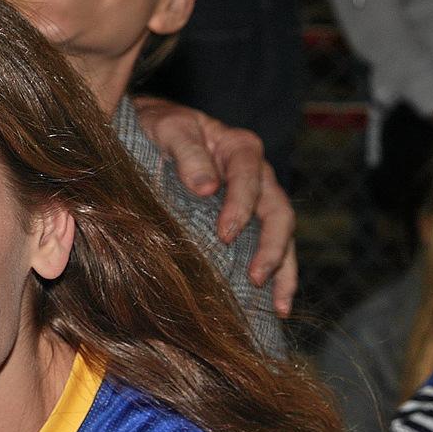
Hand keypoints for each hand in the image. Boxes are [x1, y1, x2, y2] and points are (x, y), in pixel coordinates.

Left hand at [128, 97, 296, 314]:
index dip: (241, 207)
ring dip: (283, 269)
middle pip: (278, 211)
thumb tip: (207, 187)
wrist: (148, 127)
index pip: (251, 179)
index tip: (225, 234)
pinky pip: (268, 245)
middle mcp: (257, 173)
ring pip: (282, 234)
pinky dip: (275, 273)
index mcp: (239, 147)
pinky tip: (272, 304)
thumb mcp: (168, 128)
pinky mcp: (246, 218)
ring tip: (278, 306)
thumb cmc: (157, 126)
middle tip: (256, 276)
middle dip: (272, 247)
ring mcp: (256, 197)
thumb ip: (187, 152)